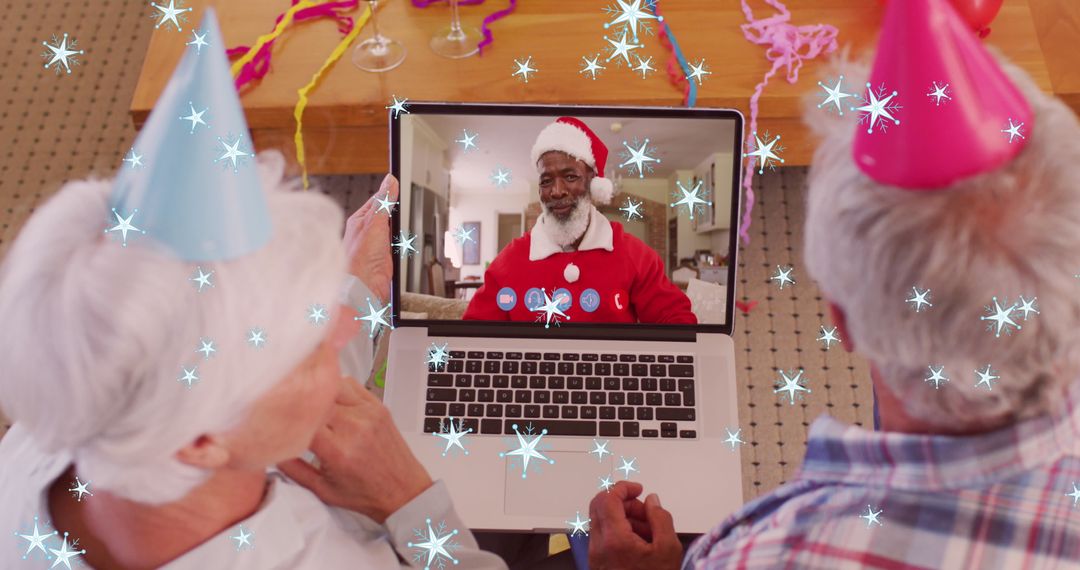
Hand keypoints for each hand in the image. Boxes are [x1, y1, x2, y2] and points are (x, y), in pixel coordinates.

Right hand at [278, 375, 432, 523]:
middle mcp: (354, 427)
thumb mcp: (323, 490)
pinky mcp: (378, 406)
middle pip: (315, 400)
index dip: (285, 418)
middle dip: (299, 404)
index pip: (302, 420)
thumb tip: (270, 450)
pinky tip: (331, 400)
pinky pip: (351, 385)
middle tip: (288, 409)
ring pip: (332, 386)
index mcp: (338, 450)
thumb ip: (293, 469)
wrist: (403, 490)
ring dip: (318, 393)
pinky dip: (337, 387)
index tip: (274, 420)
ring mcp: (368, 413)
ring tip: (310, 404)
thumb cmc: (366, 493)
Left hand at [343, 174, 397, 304]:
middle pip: (388, 214)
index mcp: (360, 219)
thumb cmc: (360, 257)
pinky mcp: (385, 257)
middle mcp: (367, 231)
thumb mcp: (375, 222)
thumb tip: (389, 181)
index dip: (389, 192)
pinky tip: (403, 243)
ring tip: (404, 226)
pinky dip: (402, 243)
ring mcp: (377, 244)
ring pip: (394, 230)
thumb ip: (384, 202)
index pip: (378, 200)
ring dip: (400, 230)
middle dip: (397, 213)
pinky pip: (397, 244)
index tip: (400, 182)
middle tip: (405, 206)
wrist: (363, 285)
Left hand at [588, 482, 682, 569]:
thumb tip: (652, 501)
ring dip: (624, 517)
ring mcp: (595, 555)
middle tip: (645, 511)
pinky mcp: (598, 562)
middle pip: (600, 506)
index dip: (623, 488)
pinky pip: (605, 536)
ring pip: (602, 521)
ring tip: (649, 531)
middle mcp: (598, 545)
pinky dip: (620, 531)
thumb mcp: (668, 550)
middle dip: (624, 503)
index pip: (607, 498)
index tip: (638, 489)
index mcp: (614, 539)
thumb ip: (660, 519)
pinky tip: (641, 543)